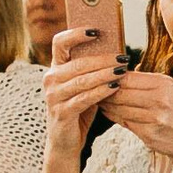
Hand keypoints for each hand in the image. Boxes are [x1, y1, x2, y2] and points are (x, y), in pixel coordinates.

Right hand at [42, 28, 122, 161]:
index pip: (59, 42)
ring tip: (122, 70)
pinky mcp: (61, 112)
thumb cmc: (78, 110)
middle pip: (77, 63)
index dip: (76, 33)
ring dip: (104, 74)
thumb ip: (92, 70)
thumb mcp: (84, 86)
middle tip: (123, 57)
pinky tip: (115, 88)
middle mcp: (50, 79)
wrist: (66, 142)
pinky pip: (84, 98)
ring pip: (82, 80)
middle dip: (102, 59)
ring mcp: (53, 96)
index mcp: (55, 68)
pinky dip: (101, 92)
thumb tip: (116, 51)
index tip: (96, 30)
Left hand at [103, 70, 172, 172]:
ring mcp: (155, 117)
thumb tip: (116, 76)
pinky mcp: (149, 133)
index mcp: (164, 84)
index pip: (128, 77)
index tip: (101, 79)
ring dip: (107, 106)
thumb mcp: (169, 91)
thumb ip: (145, 84)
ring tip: (101, 102)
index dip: (112, 78)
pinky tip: (110, 114)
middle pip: (121, 92)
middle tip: (95, 91)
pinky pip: (124, 122)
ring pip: (120, 108)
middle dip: (106, 92)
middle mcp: (161, 99)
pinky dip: (114, 117)